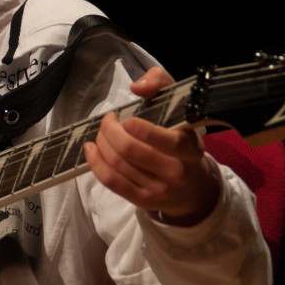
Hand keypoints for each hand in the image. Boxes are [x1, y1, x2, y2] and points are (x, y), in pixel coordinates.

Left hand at [83, 67, 219, 225]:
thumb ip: (161, 84)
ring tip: (102, 133)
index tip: (125, 117)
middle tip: (108, 120)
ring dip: (102, 143)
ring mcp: (159, 189)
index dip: (140, 128)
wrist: (193, 187)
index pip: (167, 141)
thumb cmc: (181, 139)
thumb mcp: (180, 107)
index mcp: (190, 149)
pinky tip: (91, 149)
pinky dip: (96, 163)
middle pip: (131, 151)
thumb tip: (137, 87)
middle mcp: (177, 172)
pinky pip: (112, 181)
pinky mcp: (143, 200)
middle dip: (110, 131)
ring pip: (118, 164)